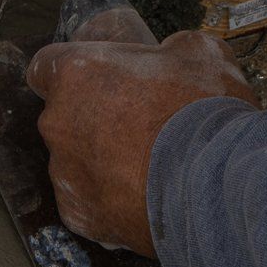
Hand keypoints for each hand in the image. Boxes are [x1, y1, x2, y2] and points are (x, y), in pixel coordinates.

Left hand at [26, 30, 256, 255]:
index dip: (74, 75)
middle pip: (64, 117)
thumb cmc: (206, 108)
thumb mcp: (198, 51)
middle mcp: (57, 123)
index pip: (46, 68)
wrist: (221, 184)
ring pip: (75, 163)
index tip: (100, 81)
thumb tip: (170, 57)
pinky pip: (87, 203)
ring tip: (149, 166)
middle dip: (93, 119)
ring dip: (102, 162)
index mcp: (75, 74)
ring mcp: (64, 173)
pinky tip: (145, 197)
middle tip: (139, 124)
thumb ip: (167, 50)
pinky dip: (110, 201)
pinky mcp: (79, 216)